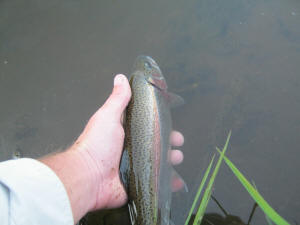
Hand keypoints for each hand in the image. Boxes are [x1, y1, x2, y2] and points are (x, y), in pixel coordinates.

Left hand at [73, 74, 183, 209]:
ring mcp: (134, 167)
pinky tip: (175, 182)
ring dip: (170, 162)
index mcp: (126, 133)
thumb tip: (120, 79)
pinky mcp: (136, 183)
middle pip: (156, 145)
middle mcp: (131, 150)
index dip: (161, 125)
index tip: (171, 123)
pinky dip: (167, 184)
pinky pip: (154, 183)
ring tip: (177, 158)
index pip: (148, 126)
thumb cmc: (96, 145)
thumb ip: (118, 99)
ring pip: (158, 163)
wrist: (88, 177)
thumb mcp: (108, 117)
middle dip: (170, 144)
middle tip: (178, 143)